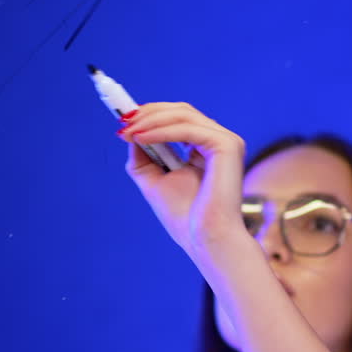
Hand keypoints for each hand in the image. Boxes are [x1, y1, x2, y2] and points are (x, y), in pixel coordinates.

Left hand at [118, 102, 247, 256]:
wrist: (205, 240)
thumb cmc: (186, 218)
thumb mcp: (155, 182)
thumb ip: (144, 159)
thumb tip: (130, 135)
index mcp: (206, 148)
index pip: (179, 118)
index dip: (151, 114)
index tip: (124, 120)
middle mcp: (219, 141)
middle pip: (181, 111)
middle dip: (148, 113)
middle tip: (123, 123)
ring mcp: (227, 141)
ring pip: (183, 115)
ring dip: (150, 121)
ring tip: (129, 132)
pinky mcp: (228, 146)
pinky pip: (188, 130)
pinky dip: (161, 132)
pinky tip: (141, 138)